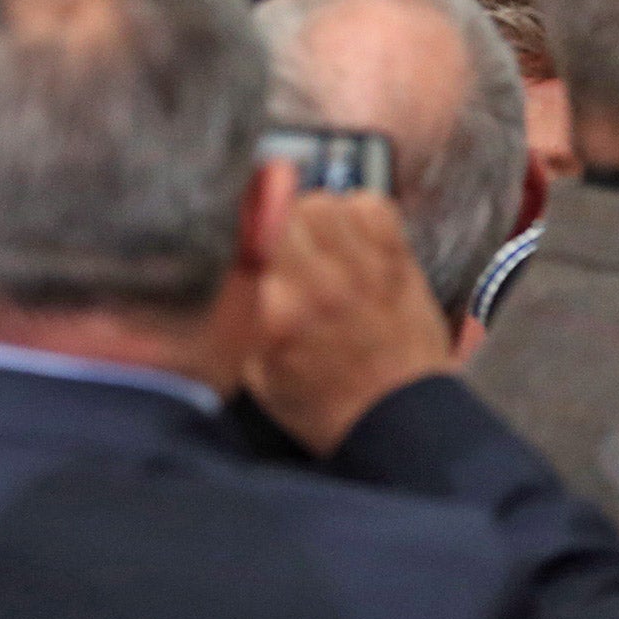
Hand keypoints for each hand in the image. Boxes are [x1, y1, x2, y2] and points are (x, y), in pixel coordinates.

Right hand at [245, 193, 454, 455]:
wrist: (399, 417)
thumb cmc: (322, 402)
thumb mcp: (254, 372)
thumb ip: (235, 317)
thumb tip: (220, 265)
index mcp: (277, 313)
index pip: (243, 237)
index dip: (236, 229)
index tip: (235, 235)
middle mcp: (320, 282)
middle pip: (281, 208)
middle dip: (270, 219)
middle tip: (273, 242)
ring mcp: (363, 268)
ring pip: (322, 201)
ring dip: (309, 214)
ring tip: (309, 241)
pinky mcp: (397, 259)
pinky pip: (368, 205)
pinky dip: (354, 213)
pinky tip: (347, 241)